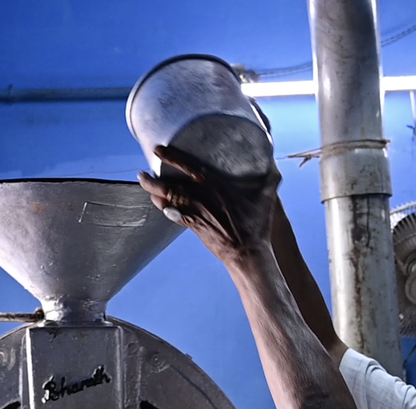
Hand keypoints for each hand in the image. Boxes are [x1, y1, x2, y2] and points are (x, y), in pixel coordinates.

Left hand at [138, 145, 281, 264]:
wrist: (246, 253)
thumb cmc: (257, 224)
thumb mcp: (267, 194)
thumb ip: (270, 174)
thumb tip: (274, 158)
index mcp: (215, 186)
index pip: (187, 167)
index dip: (170, 157)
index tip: (158, 149)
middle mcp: (200, 198)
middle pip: (167, 186)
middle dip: (151, 179)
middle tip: (142, 172)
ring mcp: (193, 213)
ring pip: (165, 200)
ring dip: (152, 192)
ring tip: (144, 182)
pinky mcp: (192, 226)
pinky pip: (171, 215)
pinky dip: (162, 207)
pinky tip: (157, 202)